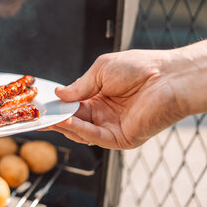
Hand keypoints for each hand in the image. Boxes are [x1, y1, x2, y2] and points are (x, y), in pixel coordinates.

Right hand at [48, 49, 185, 148]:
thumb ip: (79, 86)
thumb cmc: (141, 67)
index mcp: (100, 97)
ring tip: (47, 118)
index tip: (39, 107)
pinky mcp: (122, 138)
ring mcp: (113, 128)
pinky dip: (78, 130)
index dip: (56, 107)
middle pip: (73, 121)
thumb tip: (58, 95)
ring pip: (81, 132)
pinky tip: (64, 121)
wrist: (169, 77)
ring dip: (63, 125)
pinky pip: (95, 137)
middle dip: (55, 119)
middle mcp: (105, 114)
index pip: (72, 106)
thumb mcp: (101, 70)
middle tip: (36, 116)